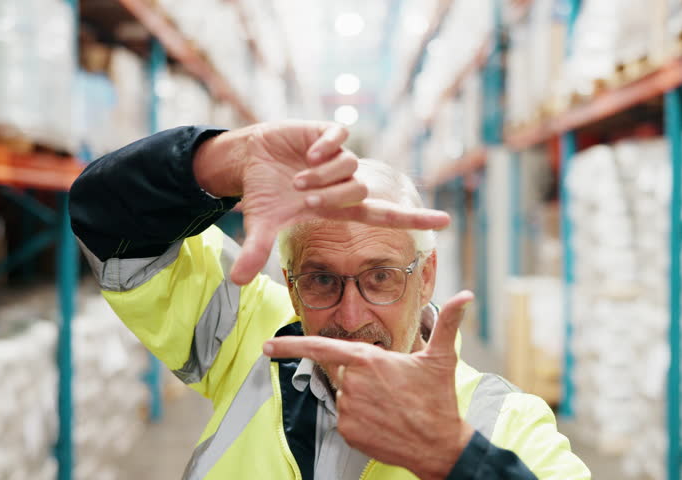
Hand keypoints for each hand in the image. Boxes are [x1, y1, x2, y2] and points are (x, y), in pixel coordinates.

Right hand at [193, 121, 450, 284]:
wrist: (250, 159)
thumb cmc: (265, 194)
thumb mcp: (261, 224)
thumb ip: (256, 251)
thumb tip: (236, 282)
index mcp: (340, 207)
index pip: (385, 214)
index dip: (414, 218)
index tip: (445, 223)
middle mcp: (345, 182)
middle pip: (360, 190)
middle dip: (331, 196)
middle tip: (303, 197)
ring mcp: (338, 157)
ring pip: (349, 167)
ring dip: (323, 176)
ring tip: (297, 178)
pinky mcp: (326, 133)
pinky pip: (340, 138)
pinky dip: (325, 149)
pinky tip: (307, 154)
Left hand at [263, 291, 476, 479]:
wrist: (438, 444)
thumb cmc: (438, 399)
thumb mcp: (441, 357)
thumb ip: (448, 322)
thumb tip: (467, 295)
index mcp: (368, 359)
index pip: (320, 347)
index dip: (290, 345)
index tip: (268, 346)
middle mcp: (352, 383)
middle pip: (343, 373)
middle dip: (362, 378)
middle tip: (390, 389)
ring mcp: (348, 409)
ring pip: (345, 396)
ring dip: (362, 397)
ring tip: (391, 405)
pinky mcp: (348, 431)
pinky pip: (346, 418)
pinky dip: (361, 418)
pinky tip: (383, 420)